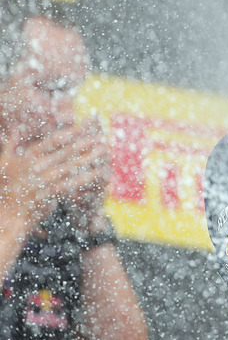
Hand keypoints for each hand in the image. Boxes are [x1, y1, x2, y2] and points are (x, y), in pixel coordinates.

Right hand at [0, 119, 109, 235]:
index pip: (52, 141)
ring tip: (105, 149)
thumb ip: (11, 144)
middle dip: (86, 143)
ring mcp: (45, 179)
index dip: (69, 133)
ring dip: (90, 157)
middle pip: (67, 151)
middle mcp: (38, 166)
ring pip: (73, 165)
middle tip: (101, 137)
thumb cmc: (4, 187)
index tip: (83, 127)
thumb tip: (14, 128)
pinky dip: (87, 176)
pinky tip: (100, 171)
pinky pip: (73, 182)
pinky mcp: (51, 193)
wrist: (6, 212)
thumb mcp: (3, 163)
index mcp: (28, 156)